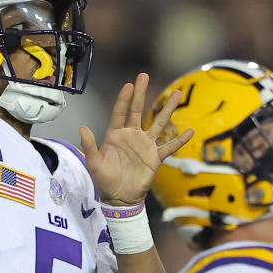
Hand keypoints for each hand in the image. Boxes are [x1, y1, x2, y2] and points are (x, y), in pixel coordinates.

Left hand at [80, 72, 192, 205]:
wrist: (119, 198)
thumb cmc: (104, 180)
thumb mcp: (93, 162)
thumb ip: (89, 145)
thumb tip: (82, 127)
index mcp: (116, 135)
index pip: (120, 112)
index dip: (124, 99)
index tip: (128, 85)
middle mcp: (132, 136)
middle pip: (138, 110)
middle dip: (141, 93)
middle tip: (144, 75)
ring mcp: (145, 145)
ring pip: (158, 123)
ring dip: (167, 109)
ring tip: (176, 94)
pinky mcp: (155, 157)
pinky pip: (169, 146)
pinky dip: (179, 140)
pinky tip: (190, 130)